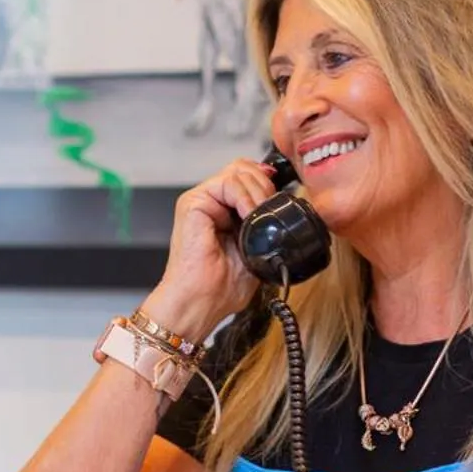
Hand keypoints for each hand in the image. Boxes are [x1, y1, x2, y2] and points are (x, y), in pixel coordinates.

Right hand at [140, 158, 278, 338]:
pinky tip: (248, 216)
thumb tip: (281, 207)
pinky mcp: (192, 203)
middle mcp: (210, 203)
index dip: (267, 182)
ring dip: (257, 192)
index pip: (247, 177)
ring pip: (238, 171)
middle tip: (271, 210)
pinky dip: (244, 196)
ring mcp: (200, 201)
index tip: (280, 199)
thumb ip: (262, 225)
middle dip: (265, 185)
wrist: (200, 303)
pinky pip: (227, 182)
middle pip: (244, 168)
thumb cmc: (220, 287)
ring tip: (259, 218)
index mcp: (222, 212)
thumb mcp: (254, 250)